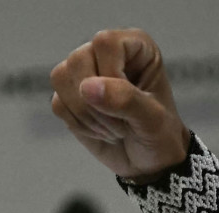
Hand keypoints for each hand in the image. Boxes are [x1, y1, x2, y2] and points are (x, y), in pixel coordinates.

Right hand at [49, 29, 188, 178]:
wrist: (150, 163)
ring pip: (61, 78)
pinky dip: (78, 124)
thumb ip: (125, 99)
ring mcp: (85, 72)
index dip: (110, 74)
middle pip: (77, 60)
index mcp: (134, 46)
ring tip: (112, 129)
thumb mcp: (153, 119)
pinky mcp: (69, 96)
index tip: (129, 103)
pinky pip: (58, 104)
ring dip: (85, 114)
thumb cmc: (160, 135)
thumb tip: (87, 88)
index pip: (105, 43)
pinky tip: (100, 132)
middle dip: (97, 103)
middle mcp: (106, 52)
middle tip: (122, 125)